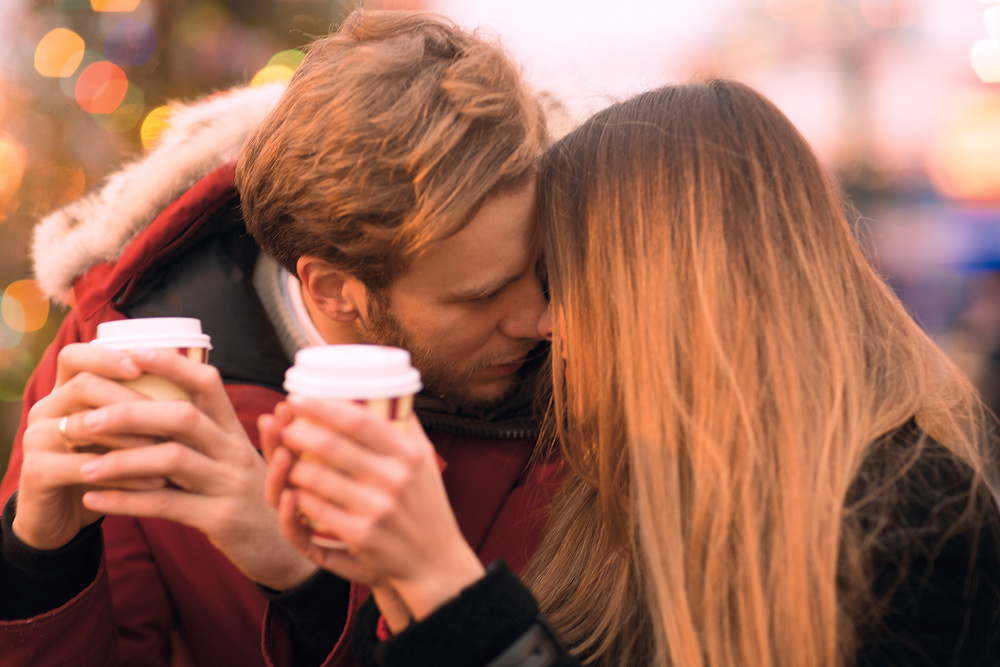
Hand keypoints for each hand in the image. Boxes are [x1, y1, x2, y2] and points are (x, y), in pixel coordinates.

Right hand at [15, 343, 161, 549]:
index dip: (106, 357)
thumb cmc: (106, 463)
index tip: (141, 367)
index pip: (75, 357)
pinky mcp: (36, 473)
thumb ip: (145, 405)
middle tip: (176, 418)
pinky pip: (83, 467)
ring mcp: (35, 439)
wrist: (67, 513)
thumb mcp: (124, 431)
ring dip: (133, 438)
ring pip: (84, 425)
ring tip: (173, 450)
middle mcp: (45, 409)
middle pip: (84, 386)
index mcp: (65, 391)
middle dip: (133, 401)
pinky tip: (156, 483)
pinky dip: (125, 475)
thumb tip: (199, 379)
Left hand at [64, 348, 315, 590]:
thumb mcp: (242, 463)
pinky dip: (125, 502)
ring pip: (171, 460)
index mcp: (237, 433)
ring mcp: (231, 485)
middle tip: (85, 418)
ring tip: (82, 465)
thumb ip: (212, 437)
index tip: (130, 354)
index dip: (171, 364)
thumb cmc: (257, 503)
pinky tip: (94, 500)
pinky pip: (166, 505)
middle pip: (182, 418)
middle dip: (129, 413)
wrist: (290, 553)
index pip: (208, 383)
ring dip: (120, 460)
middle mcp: (236, 452)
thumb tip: (169, 405)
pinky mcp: (222, 520)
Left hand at [267, 397, 485, 621]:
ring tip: (284, 459)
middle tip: (283, 427)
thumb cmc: (427, 506)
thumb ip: (407, 429)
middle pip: (331, 445)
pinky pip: (315, 510)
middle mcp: (394, 477)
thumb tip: (390, 392)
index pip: (358, 419)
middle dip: (297, 432)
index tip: (298, 398)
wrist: (436, 562)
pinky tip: (290, 492)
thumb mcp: (426, 462)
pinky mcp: (361, 535)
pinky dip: (297, 499)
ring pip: (316, 478)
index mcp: (408, 453)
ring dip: (291, 467)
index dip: (322, 406)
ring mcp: (377, 508)